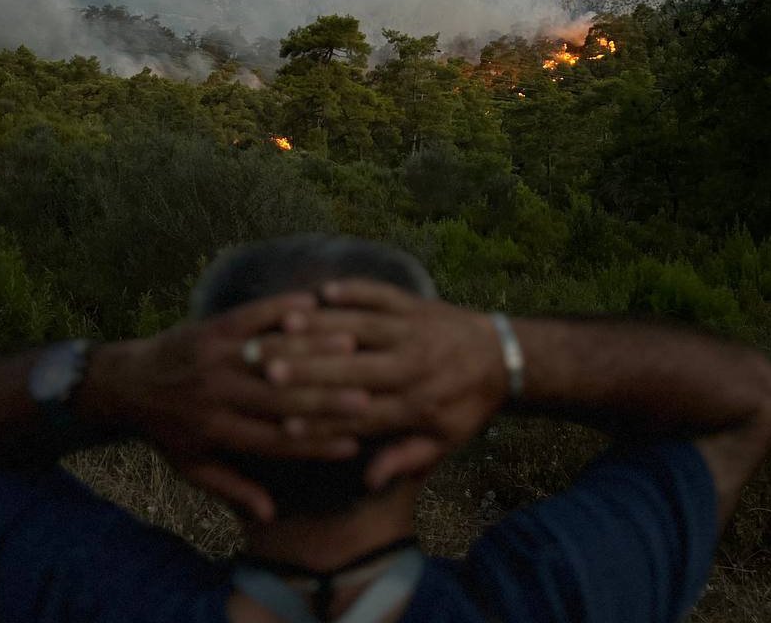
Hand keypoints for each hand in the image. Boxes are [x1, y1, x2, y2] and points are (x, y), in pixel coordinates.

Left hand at [91, 293, 371, 521]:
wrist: (124, 382)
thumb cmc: (166, 431)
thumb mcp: (192, 467)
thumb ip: (232, 488)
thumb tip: (269, 516)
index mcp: (216, 432)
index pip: (274, 441)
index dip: (315, 444)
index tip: (354, 445)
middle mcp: (216, 395)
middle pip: (279, 399)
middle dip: (326, 399)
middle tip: (367, 398)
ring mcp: (213, 358)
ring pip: (271, 355)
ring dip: (313, 350)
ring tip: (353, 348)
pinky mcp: (210, 328)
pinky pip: (251, 316)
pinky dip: (282, 309)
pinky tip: (315, 304)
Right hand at [265, 281, 510, 489]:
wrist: (503, 358)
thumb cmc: (465, 406)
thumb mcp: (443, 443)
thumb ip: (405, 459)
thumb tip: (368, 480)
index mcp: (416, 406)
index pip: (360, 415)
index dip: (322, 418)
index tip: (283, 422)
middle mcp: (412, 366)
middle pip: (352, 369)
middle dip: (308, 369)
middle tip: (267, 369)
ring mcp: (413, 331)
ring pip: (361, 327)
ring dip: (321, 325)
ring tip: (284, 326)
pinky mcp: (416, 304)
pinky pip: (381, 294)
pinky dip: (354, 290)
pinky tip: (323, 290)